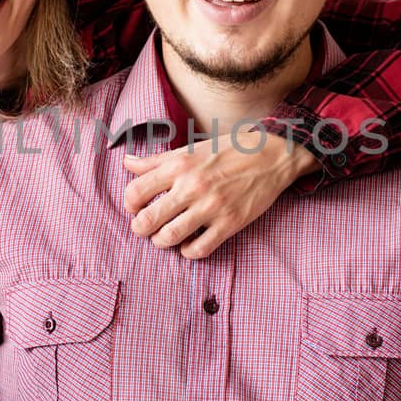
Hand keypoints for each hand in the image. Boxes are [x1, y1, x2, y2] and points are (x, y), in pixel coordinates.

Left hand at [122, 125, 316, 258]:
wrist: (273, 155)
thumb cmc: (230, 149)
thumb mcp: (190, 149)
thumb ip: (156, 159)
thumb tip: (127, 163)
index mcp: (179, 165)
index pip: (135, 192)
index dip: (129, 204)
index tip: (136, 207)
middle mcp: (192, 187)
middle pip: (147, 220)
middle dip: (139, 228)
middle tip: (144, 227)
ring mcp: (211, 207)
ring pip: (169, 238)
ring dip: (161, 241)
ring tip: (164, 236)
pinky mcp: (230, 223)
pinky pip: (198, 249)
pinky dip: (187, 251)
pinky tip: (188, 242)